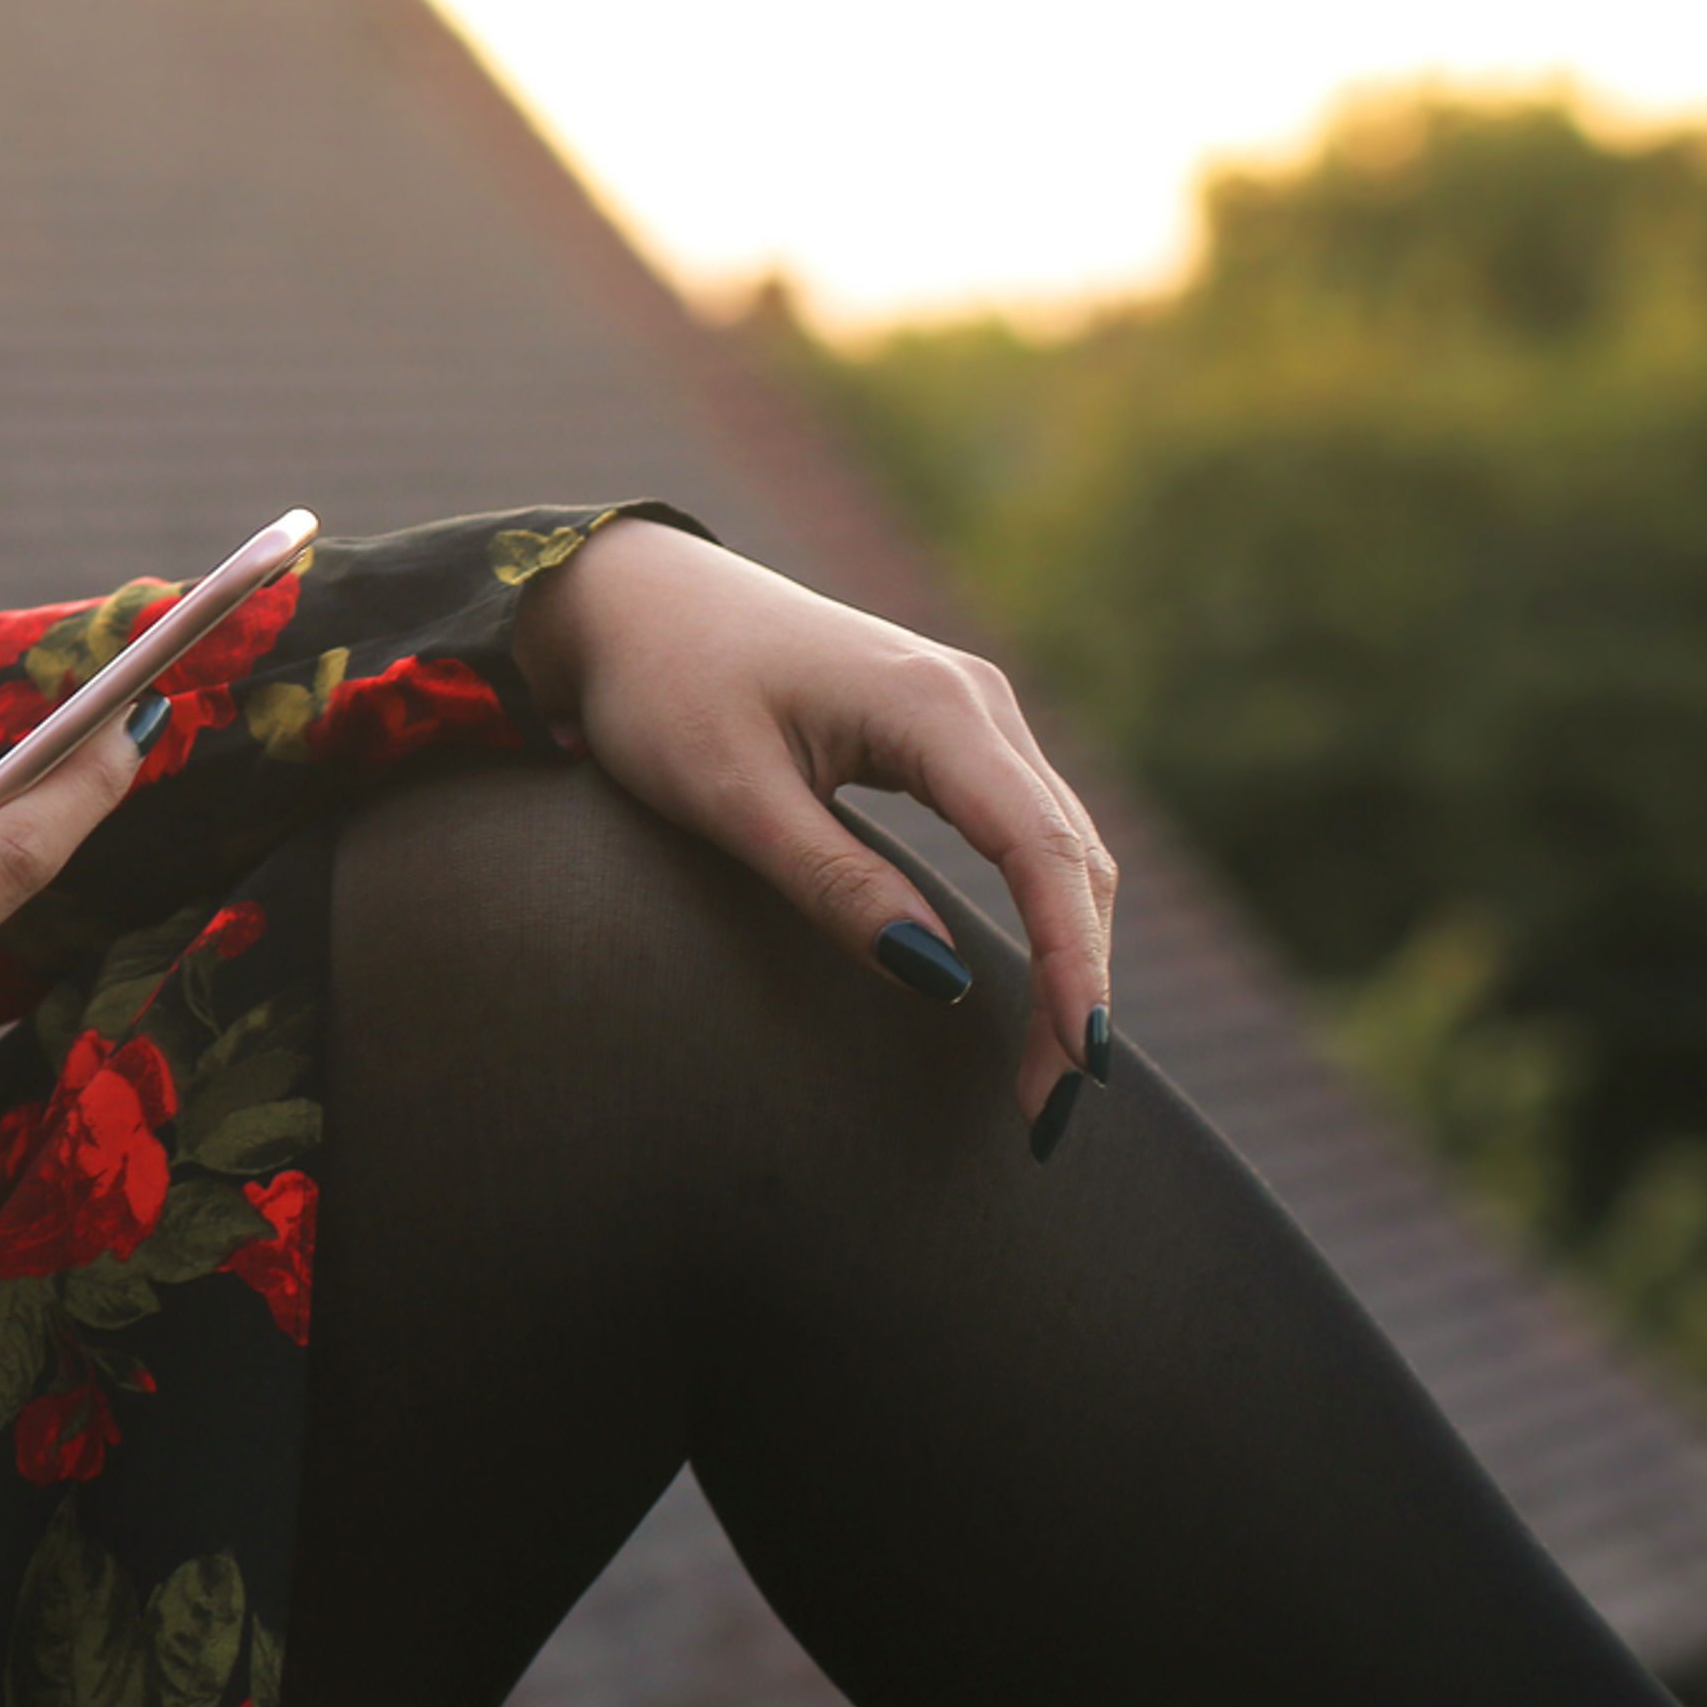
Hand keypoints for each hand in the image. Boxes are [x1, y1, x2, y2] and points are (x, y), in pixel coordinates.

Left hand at [517, 518, 1117, 1118]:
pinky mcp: (947, 726)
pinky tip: (1039, 980)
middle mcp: (972, 697)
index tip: (1077, 1066)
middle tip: (1050, 1111)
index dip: (1074, 965)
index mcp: (930, 705)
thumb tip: (941, 981)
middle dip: (1079, 983)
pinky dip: (1044, 908)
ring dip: (1070, 952)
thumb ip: (832, 883)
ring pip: (1059, 844)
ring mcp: (968, 706)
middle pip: (1069, 857)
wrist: (627, 595)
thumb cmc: (661, 685)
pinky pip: (1025, 827)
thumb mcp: (728, 795)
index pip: (1039, 852)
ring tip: (1049, 1069)